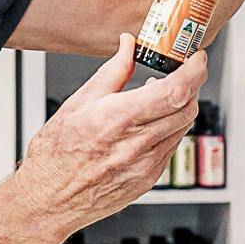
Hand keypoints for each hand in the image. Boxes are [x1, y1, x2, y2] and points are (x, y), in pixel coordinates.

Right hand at [14, 34, 206, 242]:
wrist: (49, 198)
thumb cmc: (56, 154)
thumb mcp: (78, 102)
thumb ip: (112, 71)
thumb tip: (128, 45)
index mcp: (117, 118)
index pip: (175, 91)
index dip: (194, 70)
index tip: (195, 59)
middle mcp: (136, 144)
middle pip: (187, 107)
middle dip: (190, 85)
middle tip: (179, 73)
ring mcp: (146, 165)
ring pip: (183, 126)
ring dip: (180, 106)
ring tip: (159, 98)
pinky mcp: (148, 179)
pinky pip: (172, 146)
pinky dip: (170, 128)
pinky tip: (150, 124)